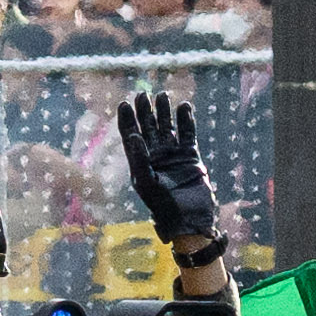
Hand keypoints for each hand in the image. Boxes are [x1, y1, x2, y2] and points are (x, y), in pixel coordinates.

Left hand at [119, 87, 221, 255]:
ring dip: (164, 112)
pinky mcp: (191, 156)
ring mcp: (173, 155)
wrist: (190, 220)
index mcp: (140, 161)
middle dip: (145, 111)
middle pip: (148, 127)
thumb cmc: (164, 206)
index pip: (130, 135)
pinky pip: (188, 134)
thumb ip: (139, 159)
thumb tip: (134, 135)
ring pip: (168, 127)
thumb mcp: (146, 183)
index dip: (127, 119)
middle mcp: (156, 155)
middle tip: (143, 95)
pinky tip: (184, 107)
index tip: (125, 103)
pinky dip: (186, 121)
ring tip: (162, 95)